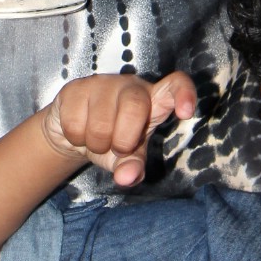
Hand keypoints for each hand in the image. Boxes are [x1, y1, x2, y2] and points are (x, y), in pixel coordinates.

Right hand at [41, 72, 197, 186]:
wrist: (74, 135)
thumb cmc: (111, 142)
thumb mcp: (128, 158)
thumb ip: (133, 167)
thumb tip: (126, 178)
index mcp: (153, 99)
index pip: (176, 84)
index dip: (184, 94)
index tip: (186, 113)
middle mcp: (130, 86)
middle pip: (136, 106)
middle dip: (124, 139)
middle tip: (117, 149)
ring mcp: (101, 83)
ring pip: (101, 119)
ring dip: (96, 143)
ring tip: (97, 141)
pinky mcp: (75, 88)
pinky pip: (74, 120)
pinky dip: (76, 138)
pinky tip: (79, 132)